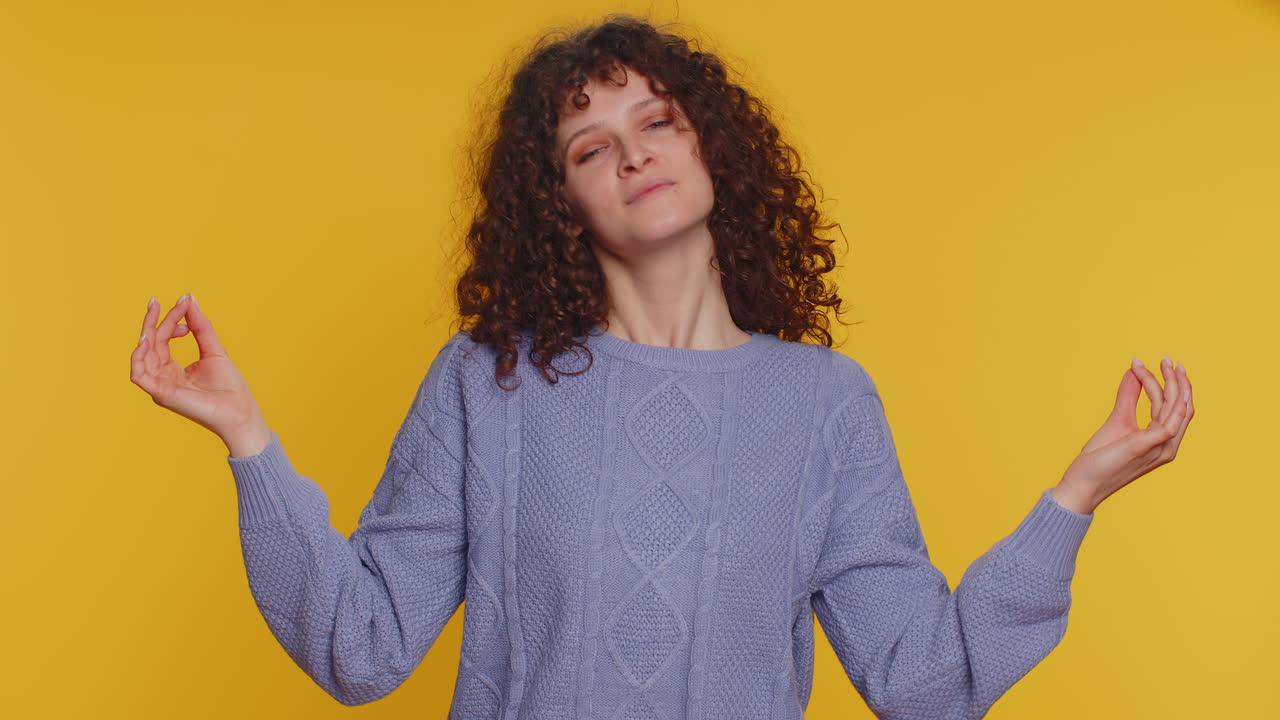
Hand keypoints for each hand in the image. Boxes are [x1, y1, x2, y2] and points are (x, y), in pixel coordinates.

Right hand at [129, 294, 266, 442]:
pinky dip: (139, 355)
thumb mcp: (213, 349)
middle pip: (151, 344)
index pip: (163, 339)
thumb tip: (189, 300)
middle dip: (155, 321)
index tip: (183, 303)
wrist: (240, 411)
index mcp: (173, 369)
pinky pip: (138, 373)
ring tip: (156, 313)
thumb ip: (200, 326)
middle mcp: (163, 377)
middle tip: (157, 302)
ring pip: (142, 354)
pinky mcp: (161, 393)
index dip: (170, 319)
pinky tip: (147, 338)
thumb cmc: (229, 386)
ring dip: (147, 332)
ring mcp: (160, 386)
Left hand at [1052, 355, 1194, 513]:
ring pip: (1177, 410)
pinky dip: (1164, 400)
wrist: (1084, 482)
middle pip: (1183, 408)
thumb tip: (1133, 372)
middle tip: (1168, 359)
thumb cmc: (1100, 457)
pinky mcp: (1146, 447)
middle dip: (1178, 381)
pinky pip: (1167, 423)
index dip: (1170, 385)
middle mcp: (1167, 446)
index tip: (1157, 363)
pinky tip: (1155, 382)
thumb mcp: (1117, 420)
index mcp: (1162, 441)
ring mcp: (1159, 449)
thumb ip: (1129, 397)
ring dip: (1171, 384)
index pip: (1175, 408)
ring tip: (1162, 364)